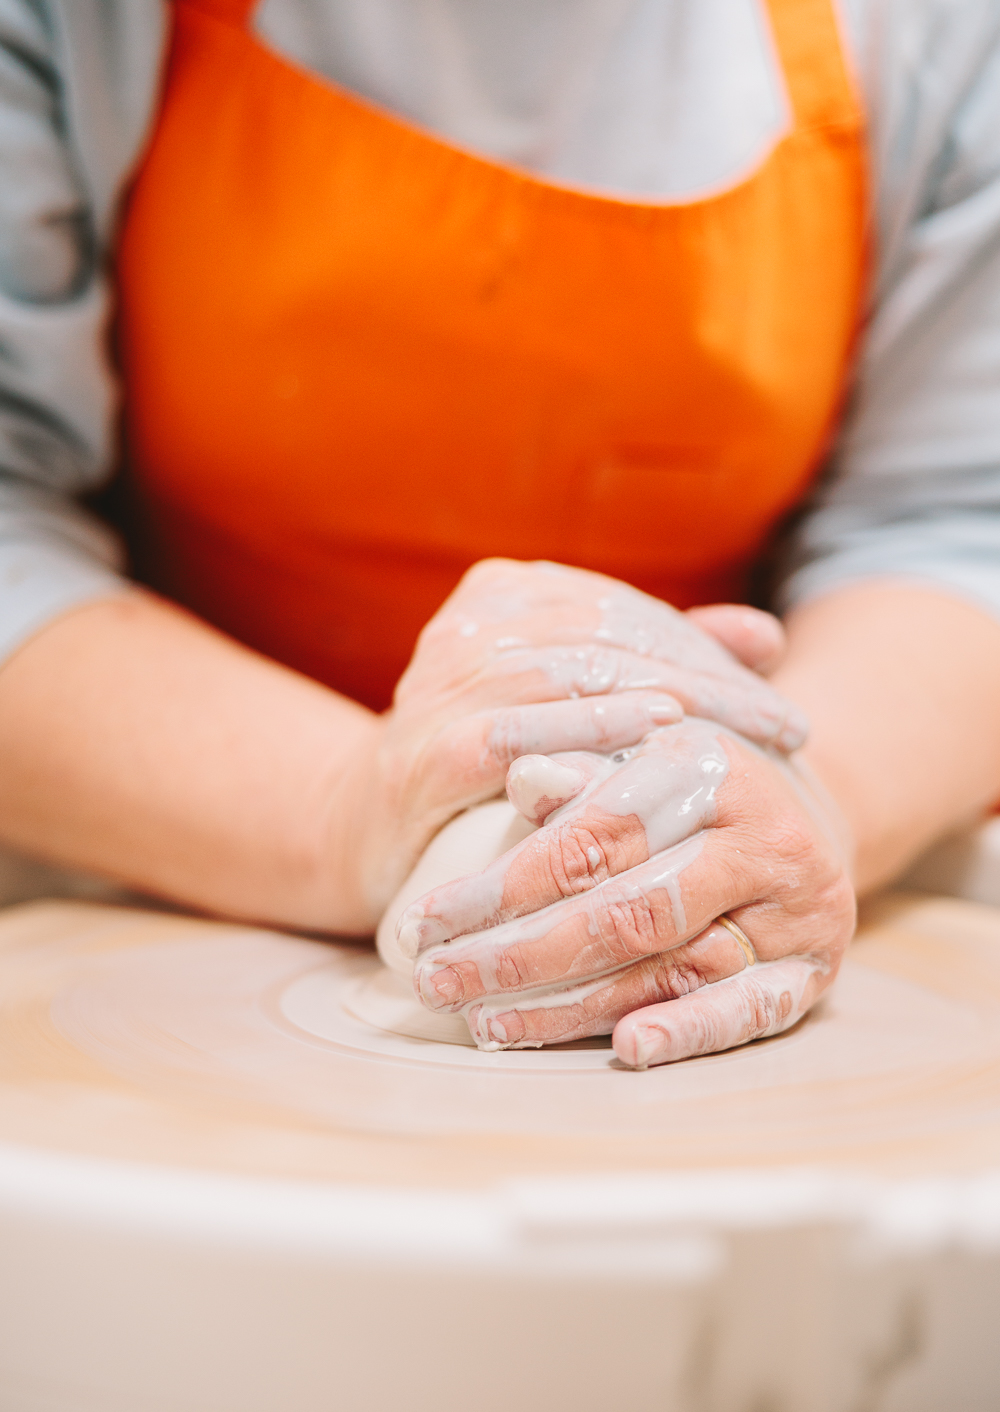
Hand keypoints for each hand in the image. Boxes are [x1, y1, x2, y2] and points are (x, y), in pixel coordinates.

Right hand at [347, 560, 806, 917]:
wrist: (365, 828)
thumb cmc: (488, 765)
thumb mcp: (571, 701)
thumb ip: (659, 660)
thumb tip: (766, 635)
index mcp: (501, 595)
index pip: (623, 611)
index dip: (708, 648)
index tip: (778, 693)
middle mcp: (468, 628)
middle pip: (608, 638)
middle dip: (706, 679)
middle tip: (783, 725)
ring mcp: (439, 687)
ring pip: (574, 676)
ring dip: (670, 702)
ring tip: (746, 738)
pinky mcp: (425, 753)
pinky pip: (518, 736)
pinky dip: (589, 730)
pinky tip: (655, 736)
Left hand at [400, 719, 854, 1064]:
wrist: (801, 811)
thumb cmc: (683, 784)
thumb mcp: (632, 755)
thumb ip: (577, 768)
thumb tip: (520, 777)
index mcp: (706, 765)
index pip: (591, 838)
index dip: (502, 886)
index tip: (425, 921)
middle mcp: (761, 835)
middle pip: (626, 911)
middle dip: (519, 953)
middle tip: (436, 981)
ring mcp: (796, 907)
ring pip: (671, 968)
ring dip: (572, 1006)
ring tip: (486, 1023)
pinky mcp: (816, 969)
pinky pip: (749, 1011)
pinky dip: (687, 1032)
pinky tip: (625, 1050)